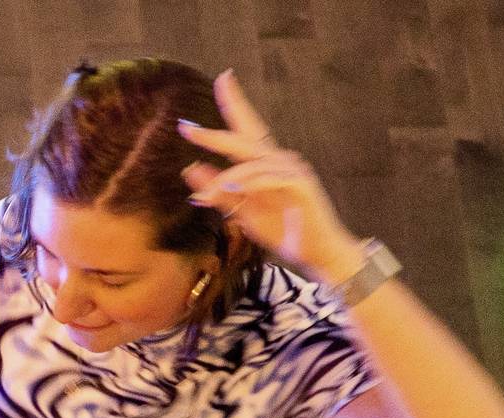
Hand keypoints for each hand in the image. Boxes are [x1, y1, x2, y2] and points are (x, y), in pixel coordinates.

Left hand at [177, 71, 361, 283]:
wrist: (317, 252)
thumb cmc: (283, 230)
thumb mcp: (242, 212)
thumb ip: (218, 192)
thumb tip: (190, 169)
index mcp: (266, 164)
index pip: (247, 130)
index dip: (235, 104)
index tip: (223, 78)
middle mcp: (280, 160)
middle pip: (246, 139)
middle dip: (215, 134)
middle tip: (186, 128)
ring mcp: (293, 170)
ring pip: (251, 164)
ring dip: (224, 180)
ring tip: (203, 198)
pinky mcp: (301, 184)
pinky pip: (268, 178)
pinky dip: (247, 183)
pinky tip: (228, 189)